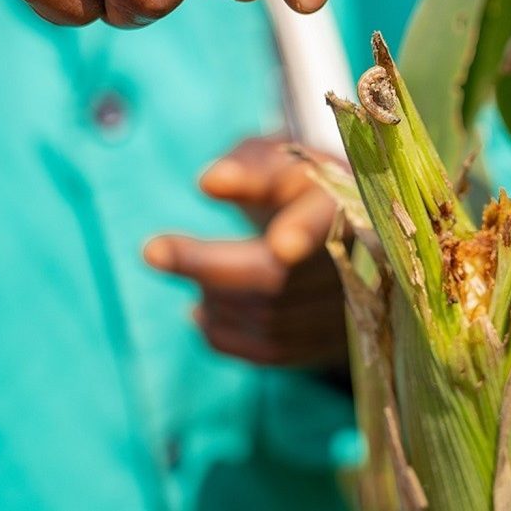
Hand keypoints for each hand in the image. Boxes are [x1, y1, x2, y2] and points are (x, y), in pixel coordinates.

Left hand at [144, 136, 348, 366]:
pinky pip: (270, 352)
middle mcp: (356, 264)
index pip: (329, 222)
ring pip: (269, 320)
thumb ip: (250, 166)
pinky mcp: (329, 345)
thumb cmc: (301, 184)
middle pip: (279, 278)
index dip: (307, 234)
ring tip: (183, 267)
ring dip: (213, 299)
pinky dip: (224, 334)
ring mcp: (346, 311)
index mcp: (347, 206)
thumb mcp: (281, 158)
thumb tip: (211, 183)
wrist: (344, 229)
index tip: (281, 245)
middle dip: (210, 266)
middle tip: (154, 250)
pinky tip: (202, 310)